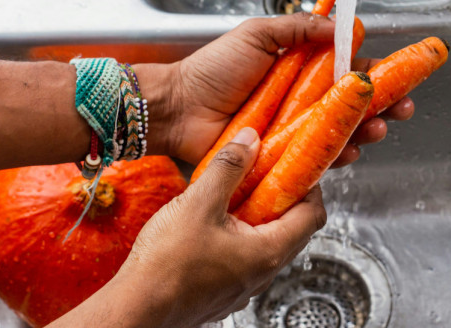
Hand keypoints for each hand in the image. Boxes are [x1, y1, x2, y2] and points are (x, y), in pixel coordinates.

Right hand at [48, 128, 326, 327]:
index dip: (310, 186)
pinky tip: (213, 222)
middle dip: (282, 198)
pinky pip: (244, 257)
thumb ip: (228, 167)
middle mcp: (263, 273)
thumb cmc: (167, 266)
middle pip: (293, 229)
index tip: (295, 166)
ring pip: (267, 243)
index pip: (314, 214)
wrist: (136, 309)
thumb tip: (250, 140)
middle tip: (265, 174)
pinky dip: (239, 235)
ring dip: (259, 217)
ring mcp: (244, 285)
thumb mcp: (199, 203)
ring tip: (236, 194)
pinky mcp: (224, 291)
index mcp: (269, 251)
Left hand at [147, 13, 413, 165]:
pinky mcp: (283, 157)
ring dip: (366, 132)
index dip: (373, 74)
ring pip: (340, 133)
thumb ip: (298, 27)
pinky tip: (350, 152)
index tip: (397, 76)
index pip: (345, 70)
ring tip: (377, 130)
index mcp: (299, 69)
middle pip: (351, 105)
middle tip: (401, 109)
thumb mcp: (257, 34)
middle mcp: (300, 100)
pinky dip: (337, 158)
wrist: (180, 109)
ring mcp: (293, 131)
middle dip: (382, 108)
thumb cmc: (212, 71)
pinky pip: (317, 159)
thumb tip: (338, 25)